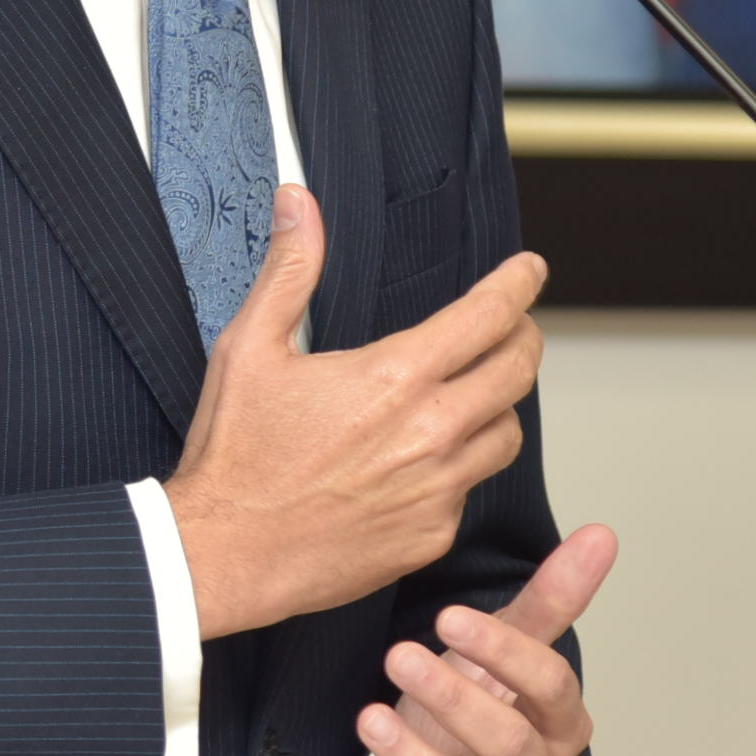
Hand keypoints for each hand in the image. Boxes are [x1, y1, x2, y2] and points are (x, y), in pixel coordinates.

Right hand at [162, 186, 547, 638]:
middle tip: (513, 327)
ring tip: (473, 394)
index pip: (489, 316)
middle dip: (524, 337)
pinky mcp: (431, 535)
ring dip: (498, 406)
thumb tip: (299, 203)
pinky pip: (471, 490)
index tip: (530, 271)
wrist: (226, 551)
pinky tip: (426, 460)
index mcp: (395, 377)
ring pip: (507, 435)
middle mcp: (431, 432)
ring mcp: (437, 489)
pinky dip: (461, 467)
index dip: (518, 285)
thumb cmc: (236, 454)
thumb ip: (290, 269)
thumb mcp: (251, 346)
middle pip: (518, 371)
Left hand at [347, 525, 617, 755]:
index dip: (505, 652)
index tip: (449, 618)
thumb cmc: (473, 721)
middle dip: (456, 699)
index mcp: (558, 730)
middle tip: (401, 658)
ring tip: (369, 718)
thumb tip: (600, 533)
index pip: (552, 689)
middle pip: (513, 746)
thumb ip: (550, 602)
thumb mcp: (503, 656)